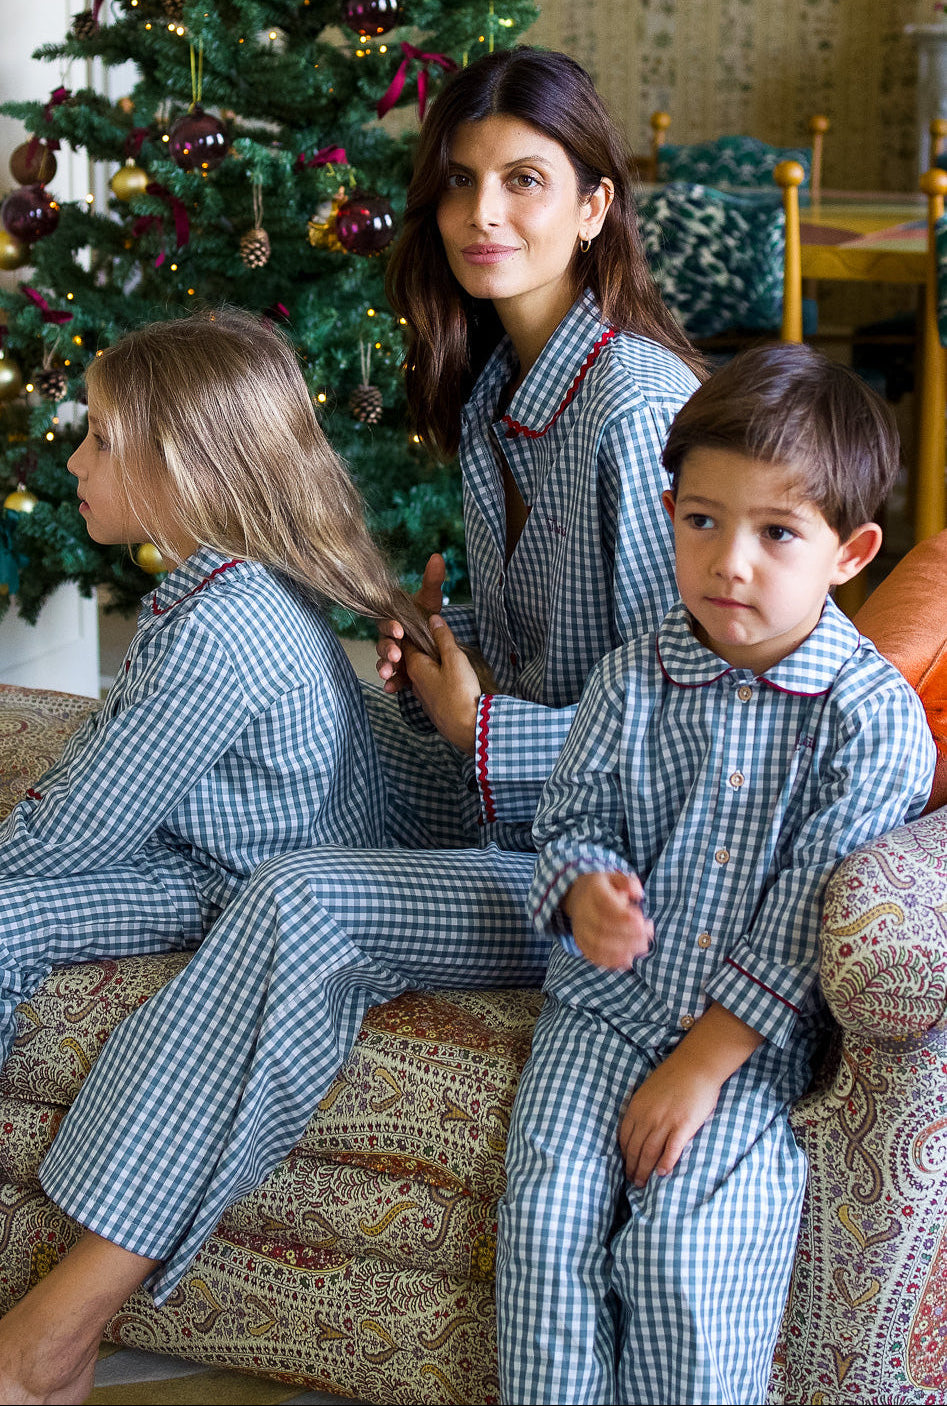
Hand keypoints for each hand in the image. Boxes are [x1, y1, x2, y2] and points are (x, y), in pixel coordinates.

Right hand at [376, 553, 444, 693]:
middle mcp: (390, 638)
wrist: (431, 640)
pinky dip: (391, 683)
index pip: (387, 622)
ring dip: (385, 667)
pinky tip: (392, 688)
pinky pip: (392, 678)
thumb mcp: (430, 600)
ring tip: (389, 674)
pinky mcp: (399, 672)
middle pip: (382, 644)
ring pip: (384, 662)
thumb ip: (433, 581)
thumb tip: (437, 556)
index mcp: (394, 620)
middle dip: (387, 649)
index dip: (391, 626)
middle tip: (396, 655)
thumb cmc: (424, 615)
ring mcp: (393, 656)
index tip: (399, 630)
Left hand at [404, 615, 480, 753]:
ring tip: (449, 658)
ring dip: (432, 664)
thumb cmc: (460, 693)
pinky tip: (450, 678)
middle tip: (443, 639)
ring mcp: (422, 696)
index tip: (427, 623)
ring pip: (423, 673)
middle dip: (425, 647)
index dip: (416, 630)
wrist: (468, 728)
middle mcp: (414, 681)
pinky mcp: (432, 706)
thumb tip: (433, 618)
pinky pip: (430, 686)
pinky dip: (436, 678)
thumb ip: (443, 638)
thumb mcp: (455, 659)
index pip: (408, 641)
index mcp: (416, 666)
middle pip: (415, 657)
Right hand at [563, 871, 652, 969]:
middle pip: (603, 926)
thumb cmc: (604, 888)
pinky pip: (595, 955)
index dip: (623, 915)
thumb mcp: (616, 878)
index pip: (605, 904)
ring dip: (624, 948)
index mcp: (593, 890)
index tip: (641, 920)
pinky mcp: (581, 943)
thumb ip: (629, 883)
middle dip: (629, 933)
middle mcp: (583, 910)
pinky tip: (628, 958)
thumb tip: (638, 894)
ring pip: (599, 943)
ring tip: (643, 946)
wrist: (578, 897)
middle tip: (648, 932)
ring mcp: (580, 928)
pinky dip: (612, 960)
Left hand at [618, 1003, 762, 1185]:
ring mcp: (664, 1122)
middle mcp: (647, 1116)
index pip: (624, 1138)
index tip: (625, 1165)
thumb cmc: (674, 1076)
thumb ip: (641, 1108)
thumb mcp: (648, 1090)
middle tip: (633, 1181)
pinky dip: (665, 1164)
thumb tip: (638, 1126)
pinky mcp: (682, 1125)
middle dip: (632, 1167)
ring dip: (644, 1171)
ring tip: (643, 1183)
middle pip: (635, 1149)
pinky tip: (662, 1174)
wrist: (696, 1065)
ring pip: (649, 1153)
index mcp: (636, 1107)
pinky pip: (671, 1150)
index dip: (624, 1155)